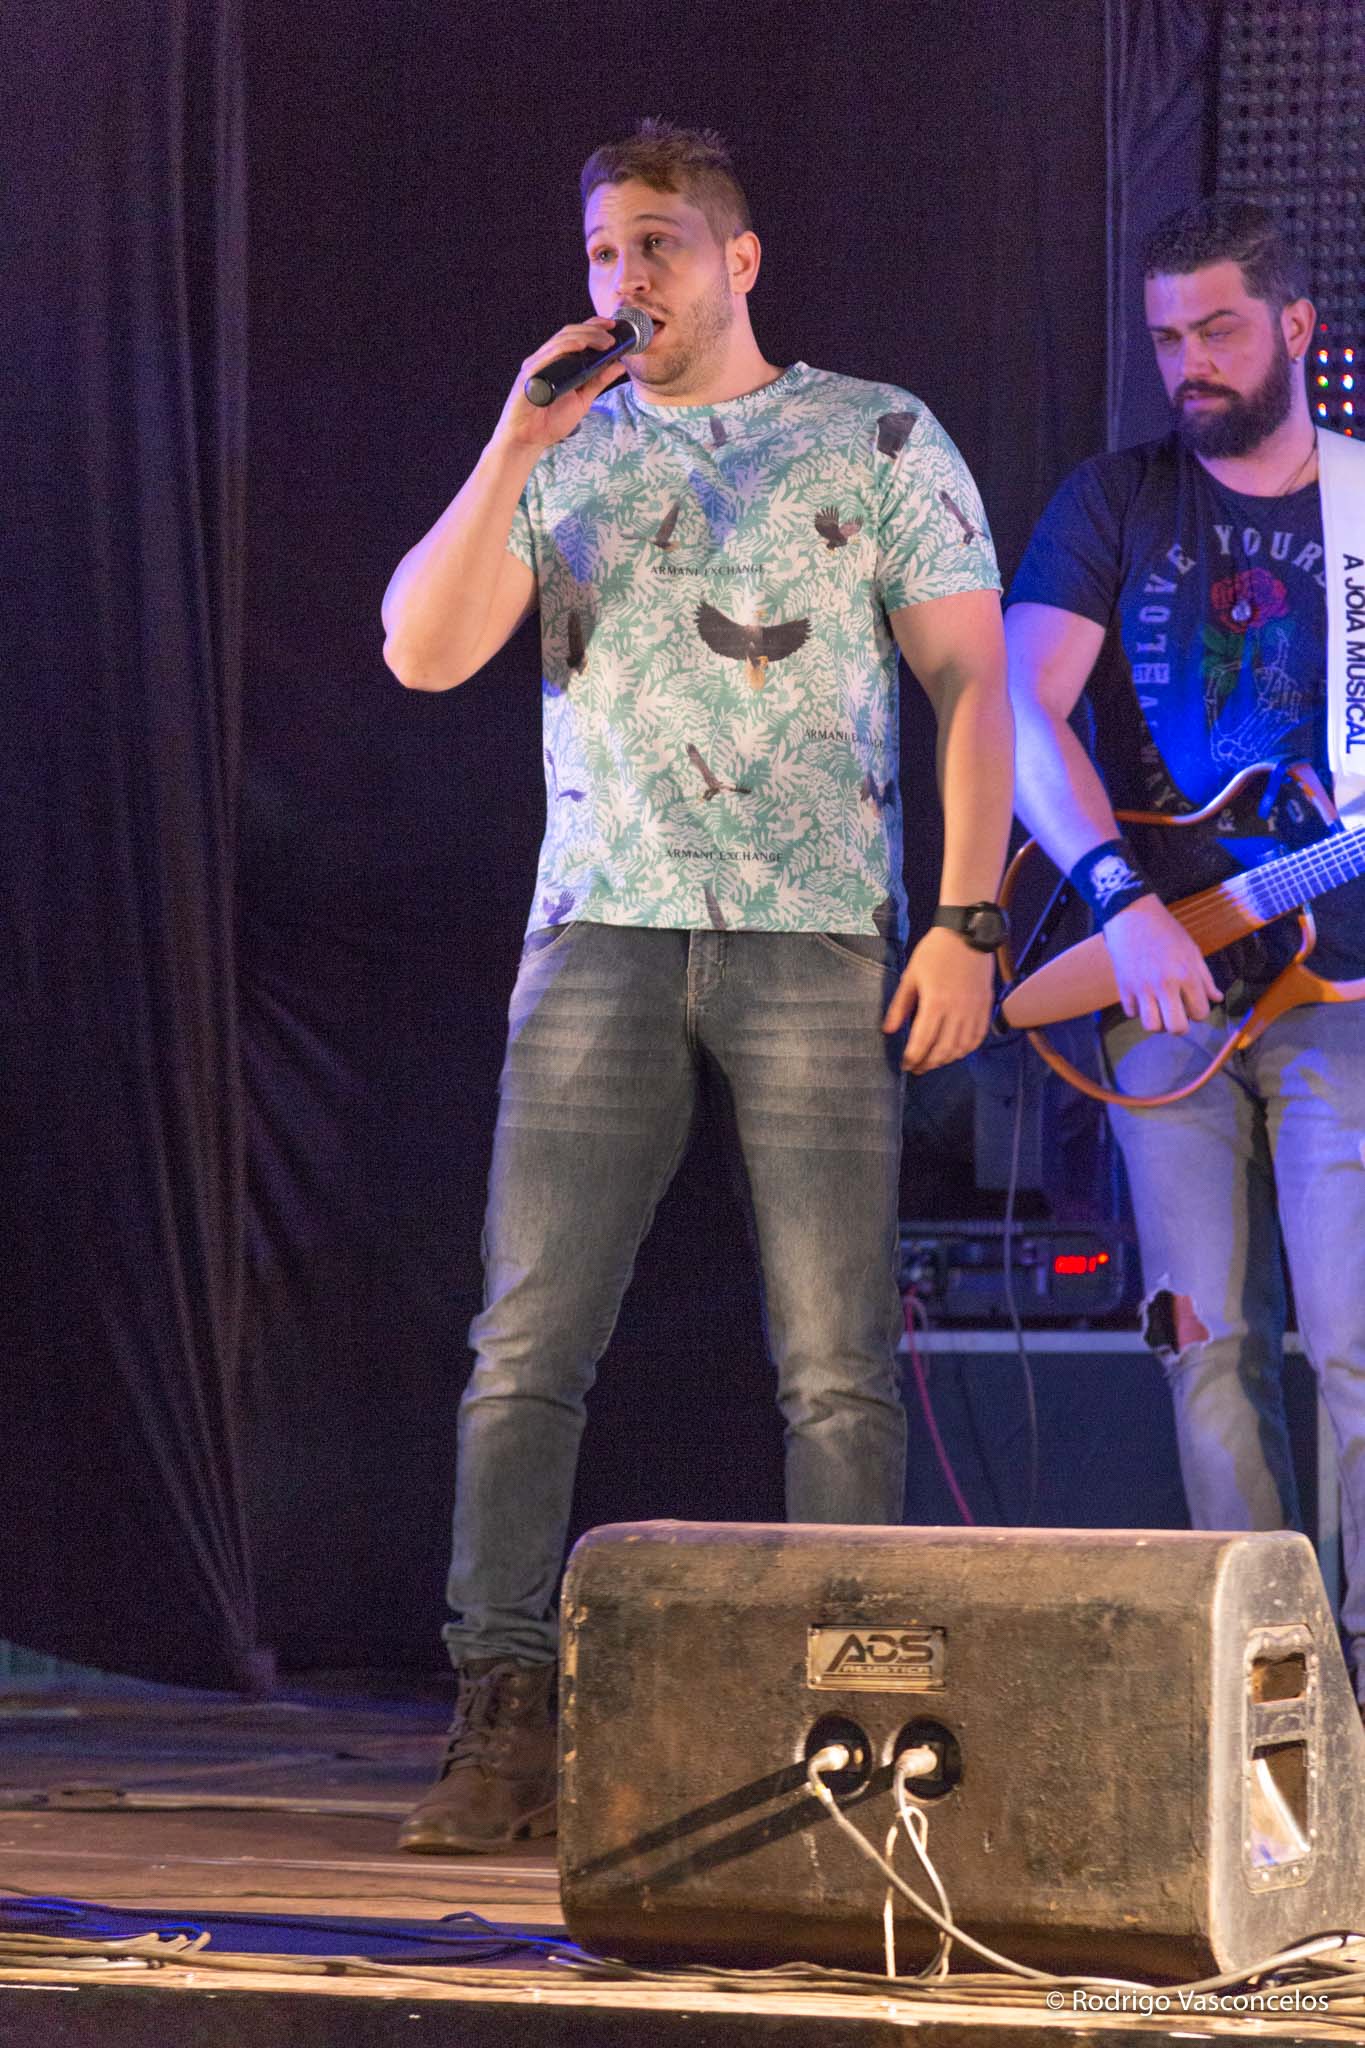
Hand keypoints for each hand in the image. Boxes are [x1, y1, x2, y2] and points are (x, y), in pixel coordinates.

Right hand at [492, 320, 630, 453]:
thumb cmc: (550, 420)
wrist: (528, 440)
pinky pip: (548, 356)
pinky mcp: (529, 375)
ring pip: (561, 340)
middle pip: (569, 333)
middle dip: (593, 330)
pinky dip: (565, 348)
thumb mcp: (583, 399)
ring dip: (585, 337)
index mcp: (557, 361)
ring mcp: (536, 365)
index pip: (575, 335)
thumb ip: (599, 381)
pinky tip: (580, 346)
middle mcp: (545, 359)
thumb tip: (620, 365)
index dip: (593, 326)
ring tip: (605, 342)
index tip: (613, 326)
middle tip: (613, 335)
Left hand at [882, 927, 994, 1072]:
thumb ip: (900, 1006)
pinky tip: (956, 1051)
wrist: (967, 933)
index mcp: (935, 1003)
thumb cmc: (935, 952)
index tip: (905, 1065)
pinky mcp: (985, 1006)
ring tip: (934, 1061)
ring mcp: (974, 1010)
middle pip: (943, 1050)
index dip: (913, 1058)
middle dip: (928, 1064)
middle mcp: (957, 1011)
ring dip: (947, 1059)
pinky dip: (967, 1049)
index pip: (922, 1042)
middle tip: (917, 1068)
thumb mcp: (910, 976)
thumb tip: (888, 1030)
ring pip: (962, 1047)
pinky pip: (978, 1037)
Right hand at [1102, 895, 1221, 1032]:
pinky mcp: (1123, 987)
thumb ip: (1205, 978)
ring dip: (1157, 1023)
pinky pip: (1131, 1013)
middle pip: (1176, 1028)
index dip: (1199, 1012)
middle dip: (1179, 1026)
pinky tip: (1142, 998)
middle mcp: (1164, 985)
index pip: (1200, 1013)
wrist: (1132, 916)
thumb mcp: (1192, 951)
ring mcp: (1142, 988)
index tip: (1193, 1004)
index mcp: (1186, 975)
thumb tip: (1217, 998)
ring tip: (1158, 1011)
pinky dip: (1138, 1010)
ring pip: (1151, 1026)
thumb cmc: (1166, 931)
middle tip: (1177, 1016)